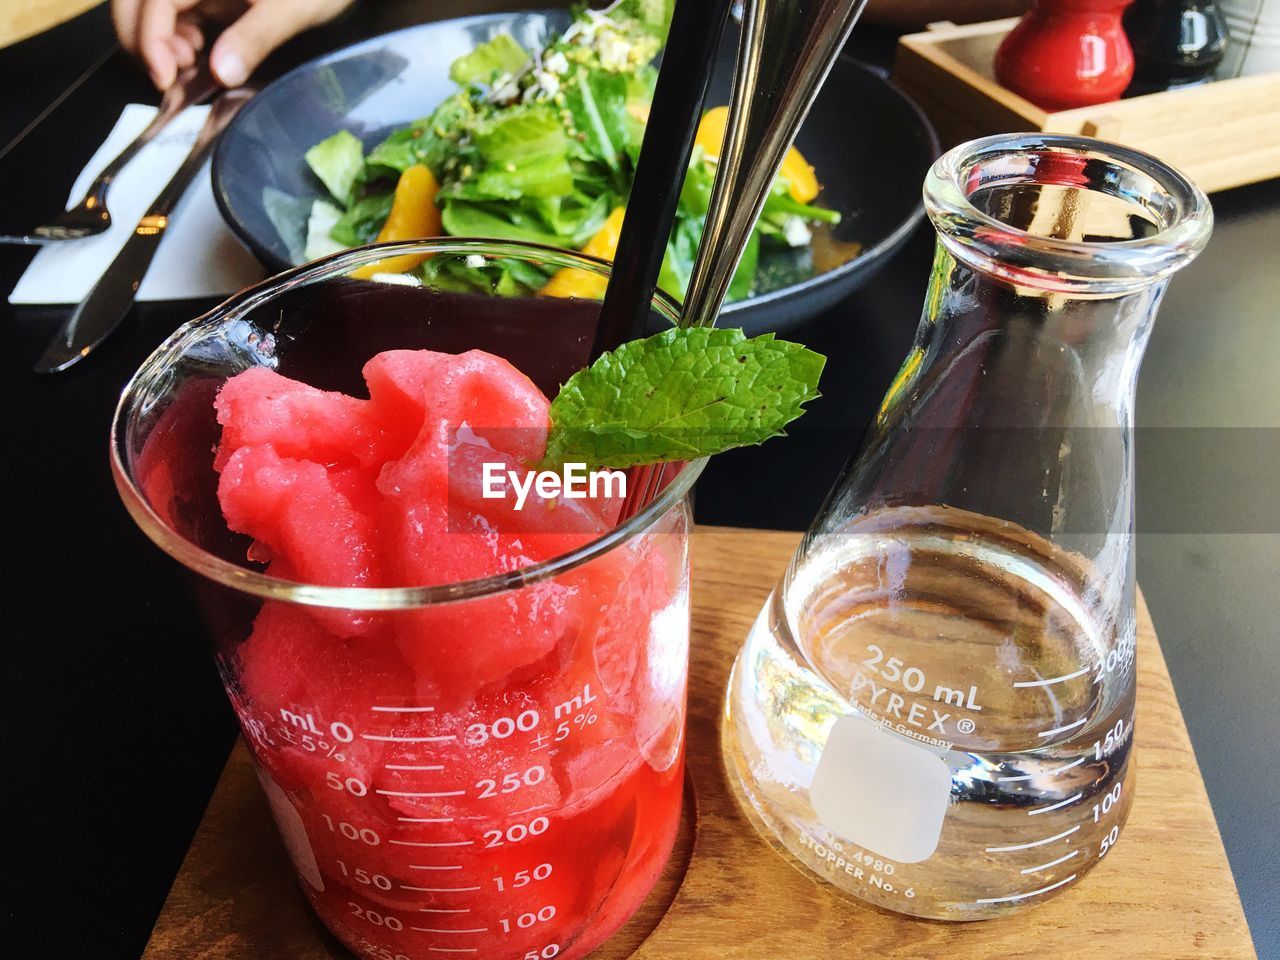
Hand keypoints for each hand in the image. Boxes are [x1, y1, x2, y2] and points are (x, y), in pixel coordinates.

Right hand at [112, 0, 354, 89]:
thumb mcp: (291, 10)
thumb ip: (255, 38)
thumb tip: (221, 73)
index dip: (149, 38)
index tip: (164, 78)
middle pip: (135, 0)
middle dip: (139, 39)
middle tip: (166, 78)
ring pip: (149, 8)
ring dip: (156, 41)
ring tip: (188, 66)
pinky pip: (173, 14)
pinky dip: (172, 39)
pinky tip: (194, 56)